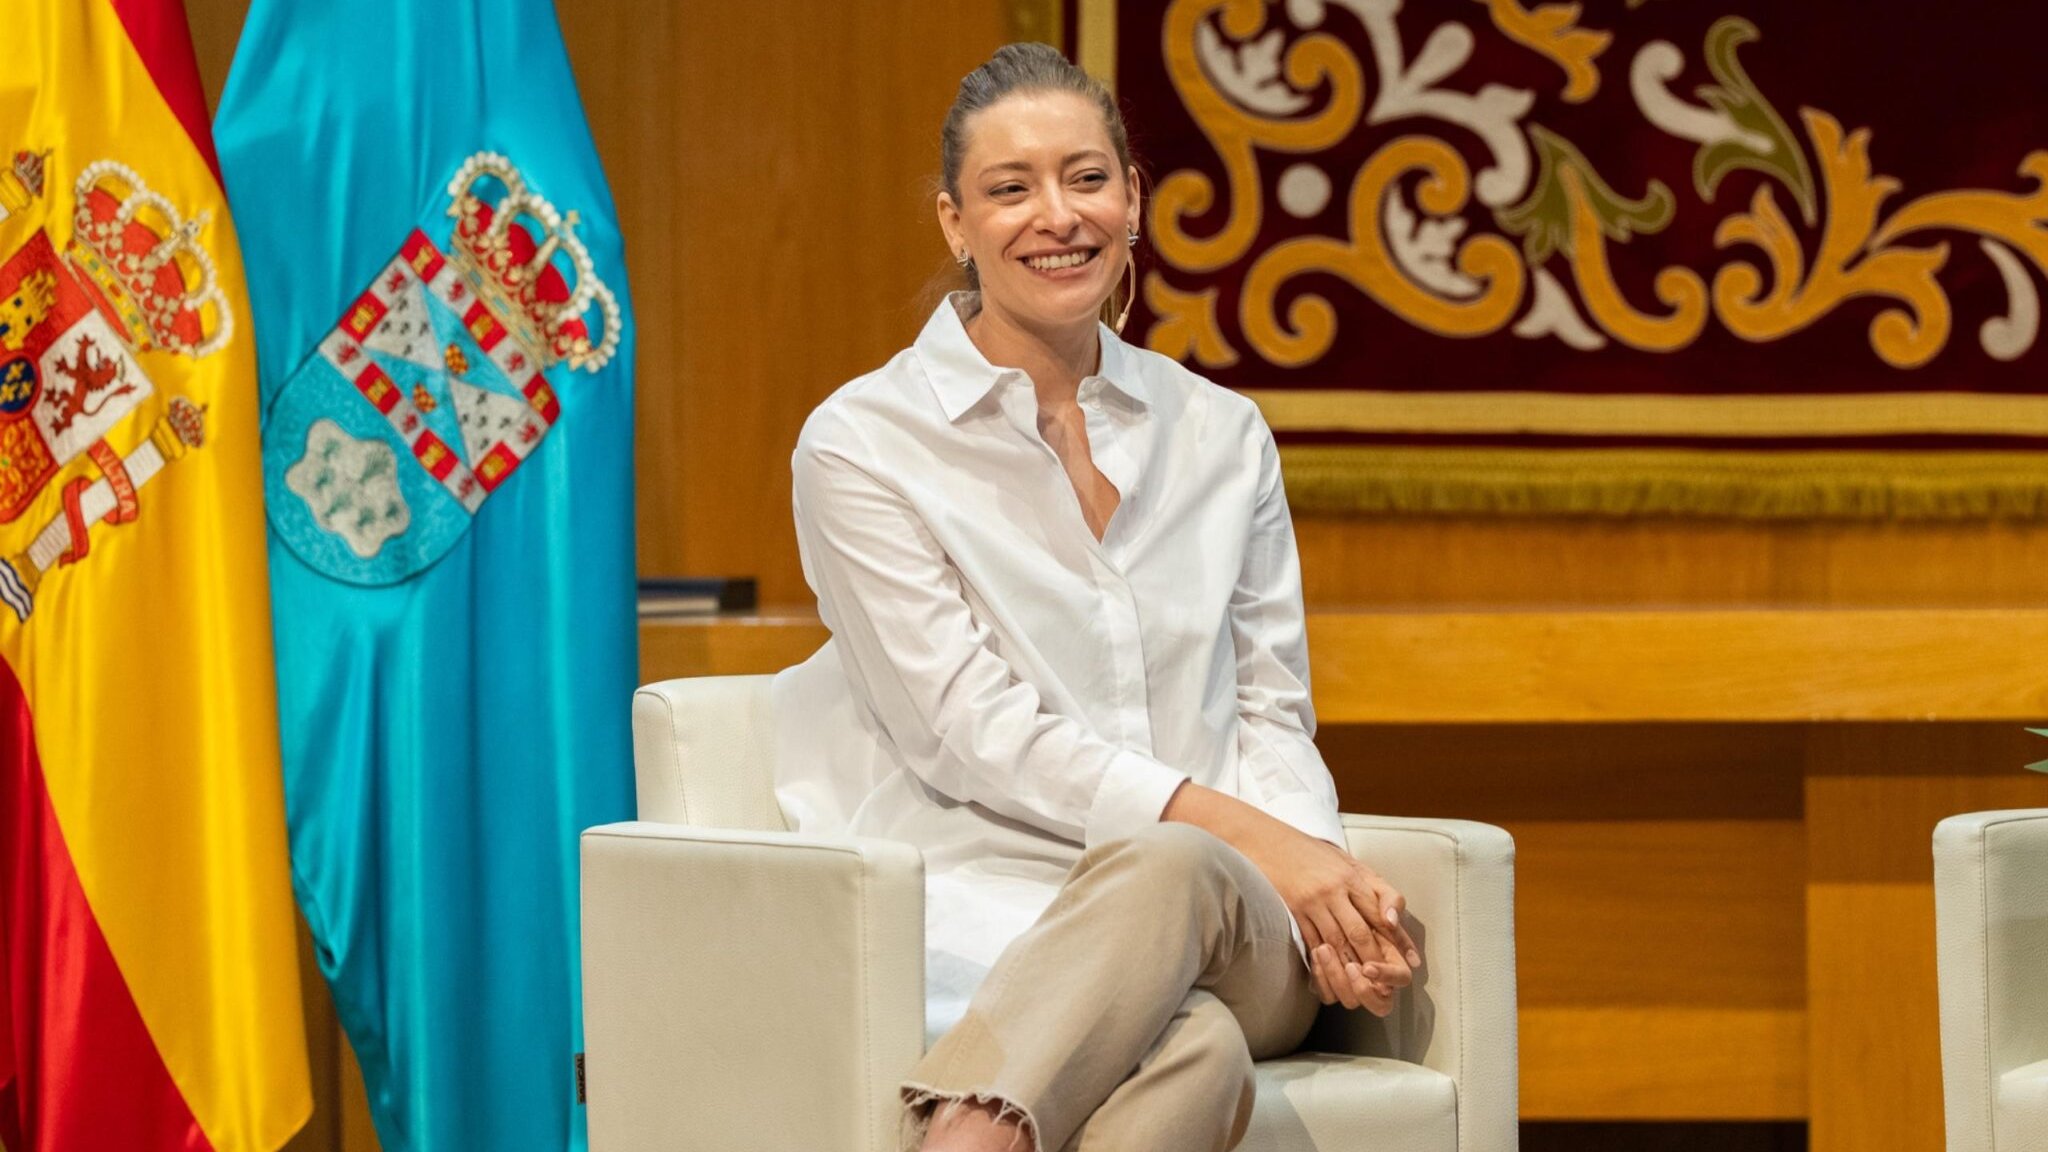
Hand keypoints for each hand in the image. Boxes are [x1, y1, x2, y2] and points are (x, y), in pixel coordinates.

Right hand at [1262, 836, 1418, 1014]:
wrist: (1272, 842)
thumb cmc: (1316, 854)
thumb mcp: (1352, 864)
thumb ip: (1377, 890)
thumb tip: (1393, 922)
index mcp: (1352, 876)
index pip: (1380, 912)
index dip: (1396, 940)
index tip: (1408, 963)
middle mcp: (1333, 890)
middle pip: (1359, 932)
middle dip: (1374, 959)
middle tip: (1386, 982)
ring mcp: (1312, 902)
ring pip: (1336, 942)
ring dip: (1351, 966)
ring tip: (1364, 983)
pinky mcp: (1293, 911)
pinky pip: (1311, 942)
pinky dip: (1324, 962)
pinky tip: (1334, 973)